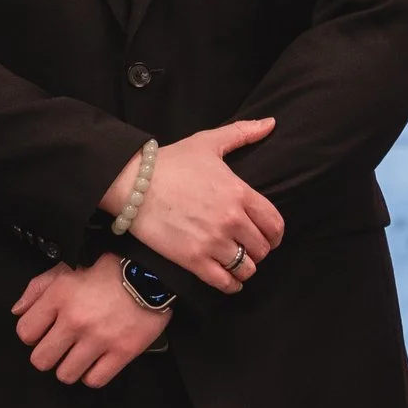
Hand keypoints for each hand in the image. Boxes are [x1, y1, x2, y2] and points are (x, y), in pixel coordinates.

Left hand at [11, 259, 171, 387]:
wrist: (151, 272)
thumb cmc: (106, 269)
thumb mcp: (67, 268)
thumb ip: (37, 288)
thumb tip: (18, 311)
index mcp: (59, 295)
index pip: (25, 332)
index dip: (32, 335)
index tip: (44, 331)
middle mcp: (76, 319)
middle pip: (41, 360)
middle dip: (48, 354)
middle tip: (61, 346)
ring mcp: (99, 338)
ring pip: (65, 375)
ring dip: (70, 367)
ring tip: (80, 354)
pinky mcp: (122, 352)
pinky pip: (94, 380)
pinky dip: (93, 374)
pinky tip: (97, 361)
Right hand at [102, 118, 285, 293]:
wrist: (133, 183)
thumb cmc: (171, 161)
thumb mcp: (208, 142)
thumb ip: (243, 133)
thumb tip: (270, 123)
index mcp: (240, 193)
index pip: (275, 224)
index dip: (275, 234)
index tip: (269, 236)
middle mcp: (231, 220)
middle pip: (263, 248)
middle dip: (259, 250)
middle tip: (248, 248)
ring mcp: (213, 242)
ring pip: (247, 268)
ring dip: (245, 268)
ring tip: (236, 262)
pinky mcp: (193, 260)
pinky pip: (225, 282)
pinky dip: (231, 284)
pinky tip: (229, 279)